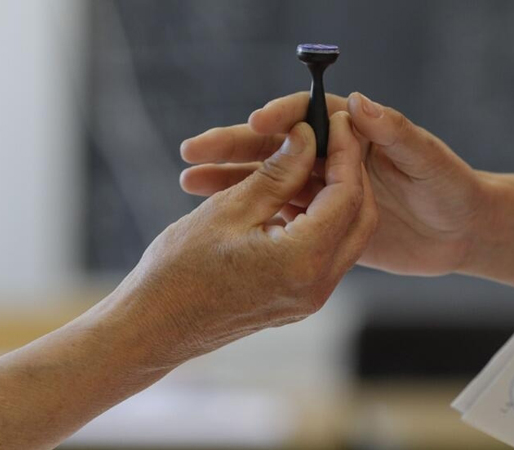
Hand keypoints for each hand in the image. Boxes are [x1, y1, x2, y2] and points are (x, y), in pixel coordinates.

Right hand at [113, 114, 376, 367]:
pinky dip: (315, 218)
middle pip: (359, 216)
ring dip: (332, 193)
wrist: (154, 328)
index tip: (336, 120)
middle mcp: (317, 285)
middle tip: (329, 137)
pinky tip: (291, 192)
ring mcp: (310, 297)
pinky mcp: (298, 299)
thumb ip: (278, 172)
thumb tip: (307, 137)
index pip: (348, 195)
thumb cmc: (179, 271)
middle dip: (349, 172)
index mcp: (303, 261)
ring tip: (306, 158)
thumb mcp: (230, 209)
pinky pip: (323, 251)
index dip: (345, 152)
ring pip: (344, 234)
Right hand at [180, 92, 485, 275]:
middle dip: (237, 148)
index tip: (256, 122)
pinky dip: (251, 211)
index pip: (313, 121)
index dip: (284, 118)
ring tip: (189, 178)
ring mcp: (326, 195)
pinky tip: (215, 207)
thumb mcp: (428, 160)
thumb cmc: (452, 191)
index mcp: (359, 136)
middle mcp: (337, 162)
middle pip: (280, 153)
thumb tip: (360, 102)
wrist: (460, 237)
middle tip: (196, 149)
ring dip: (233, 181)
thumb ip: (394, 133)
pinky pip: (280, 216)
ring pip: (272, 185)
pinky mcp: (322, 227)